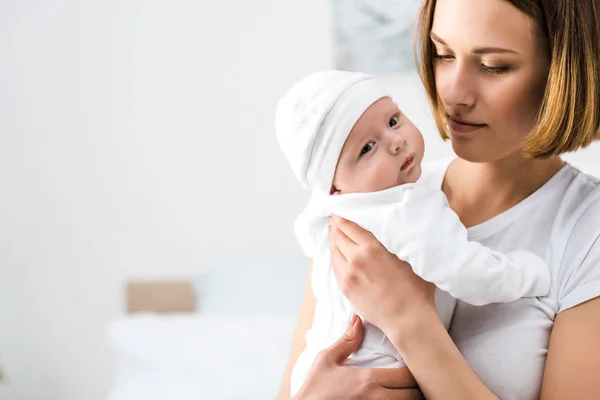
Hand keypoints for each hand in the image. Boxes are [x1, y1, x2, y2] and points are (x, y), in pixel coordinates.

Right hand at [294, 314, 423, 399]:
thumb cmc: (315, 387)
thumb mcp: (326, 360)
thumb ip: (346, 340)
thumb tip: (357, 318)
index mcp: (368, 379)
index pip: (408, 375)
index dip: (416, 370)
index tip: (416, 363)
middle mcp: (377, 397)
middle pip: (415, 394)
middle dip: (419, 387)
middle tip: (419, 378)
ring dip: (413, 398)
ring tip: (413, 390)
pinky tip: (398, 397)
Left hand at [329, 215, 435, 333]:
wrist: (407, 318)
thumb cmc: (415, 288)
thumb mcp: (407, 256)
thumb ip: (392, 241)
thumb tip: (385, 229)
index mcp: (372, 248)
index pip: (349, 225)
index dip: (341, 216)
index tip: (339, 209)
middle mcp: (356, 259)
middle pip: (338, 235)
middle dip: (335, 225)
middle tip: (334, 217)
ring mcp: (348, 274)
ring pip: (333, 251)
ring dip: (333, 240)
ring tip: (334, 232)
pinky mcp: (345, 288)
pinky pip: (334, 267)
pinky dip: (334, 256)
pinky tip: (337, 253)